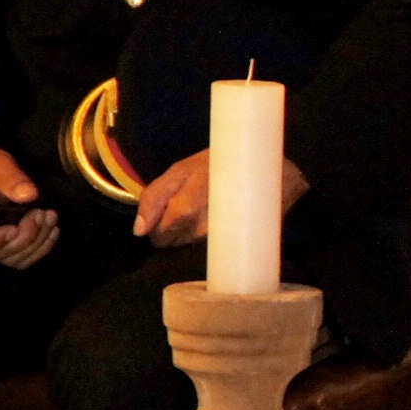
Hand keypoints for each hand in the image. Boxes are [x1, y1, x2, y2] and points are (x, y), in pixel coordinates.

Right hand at [0, 133, 59, 268]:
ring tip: (49, 216)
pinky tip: (52, 230)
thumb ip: (9, 179)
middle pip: (0, 254)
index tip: (14, 228)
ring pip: (14, 258)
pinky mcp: (5, 241)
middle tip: (41, 213)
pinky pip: (22, 257)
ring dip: (37, 241)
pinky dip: (40, 248)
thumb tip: (29, 194)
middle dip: (26, 236)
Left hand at [134, 153, 311, 247]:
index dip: (157, 221)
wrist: (271, 168)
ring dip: (191, 229)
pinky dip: (208, 234)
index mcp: (183, 213)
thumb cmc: (221, 163)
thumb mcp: (181, 169)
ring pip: (189, 245)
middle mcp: (200, 233)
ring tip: (205, 205)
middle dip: (173, 225)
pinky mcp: (232, 244)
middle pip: (172, 243)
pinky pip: (208, 246)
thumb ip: (154, 197)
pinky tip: (217, 215)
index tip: (170, 203)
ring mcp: (217, 241)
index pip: (157, 236)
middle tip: (188, 200)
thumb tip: (139, 231)